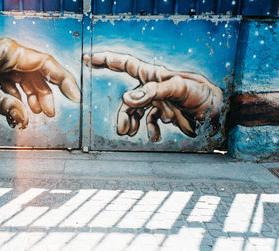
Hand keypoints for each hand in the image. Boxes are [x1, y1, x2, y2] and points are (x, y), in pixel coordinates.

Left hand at [0, 38, 80, 128]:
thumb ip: (5, 103)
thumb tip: (26, 120)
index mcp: (11, 51)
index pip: (47, 64)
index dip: (64, 81)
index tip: (75, 97)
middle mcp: (11, 56)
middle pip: (38, 77)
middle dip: (45, 97)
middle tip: (48, 115)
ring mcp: (4, 65)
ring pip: (27, 84)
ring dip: (31, 101)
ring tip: (30, 118)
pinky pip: (13, 88)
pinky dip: (16, 102)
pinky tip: (16, 115)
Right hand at [84, 52, 222, 141]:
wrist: (218, 111)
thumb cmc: (202, 94)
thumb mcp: (180, 89)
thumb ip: (153, 92)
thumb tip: (127, 97)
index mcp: (153, 75)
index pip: (125, 64)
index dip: (106, 60)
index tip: (88, 58)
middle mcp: (152, 86)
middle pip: (129, 98)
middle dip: (124, 114)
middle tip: (122, 131)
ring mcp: (157, 100)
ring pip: (136, 111)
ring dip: (133, 123)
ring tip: (132, 135)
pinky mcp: (164, 112)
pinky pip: (150, 121)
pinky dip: (150, 130)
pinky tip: (155, 137)